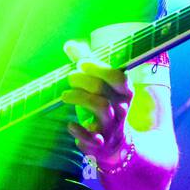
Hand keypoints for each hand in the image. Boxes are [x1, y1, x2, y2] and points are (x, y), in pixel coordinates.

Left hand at [60, 40, 131, 169]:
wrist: (115, 145)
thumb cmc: (104, 107)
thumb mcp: (100, 86)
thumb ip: (87, 65)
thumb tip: (70, 44)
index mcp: (124, 93)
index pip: (118, 77)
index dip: (98, 67)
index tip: (82, 62)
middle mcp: (121, 108)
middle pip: (102, 88)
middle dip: (82, 80)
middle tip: (70, 77)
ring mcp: (111, 126)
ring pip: (100, 107)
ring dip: (78, 97)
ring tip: (65, 95)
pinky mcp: (100, 143)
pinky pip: (91, 138)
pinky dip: (78, 130)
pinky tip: (70, 124)